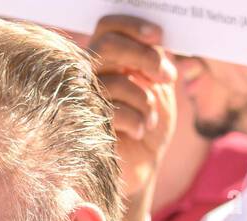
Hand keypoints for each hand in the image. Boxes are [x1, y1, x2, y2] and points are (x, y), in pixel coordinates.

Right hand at [88, 16, 176, 220]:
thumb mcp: (160, 87)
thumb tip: (164, 41)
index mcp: (107, 62)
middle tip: (164, 76)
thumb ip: (158, 61)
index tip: (158, 37)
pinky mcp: (81, 128)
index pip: (108, 27)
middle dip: (143, 57)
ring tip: (152, 117)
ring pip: (112, 81)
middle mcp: (88, 77)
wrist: (141, 168)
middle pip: (106, 45)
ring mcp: (81, 102)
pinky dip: (135, 118)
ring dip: (143, 98)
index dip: (133, 26)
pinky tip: (141, 130)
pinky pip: (110, 111)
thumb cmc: (149, 126)